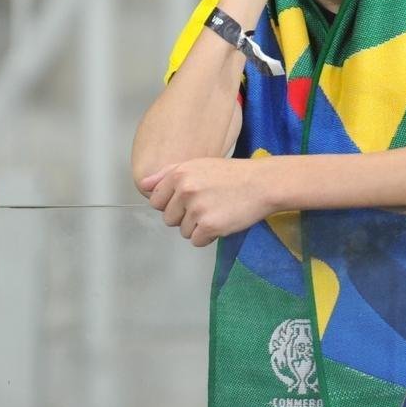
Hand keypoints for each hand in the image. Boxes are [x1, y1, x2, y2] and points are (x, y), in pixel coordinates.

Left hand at [140, 157, 274, 246]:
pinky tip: (221, 221)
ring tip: (216, 211)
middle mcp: (185, 190)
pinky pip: (197, 241)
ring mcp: (197, 208)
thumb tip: (143, 185)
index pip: (155, 201)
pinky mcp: (210, 226)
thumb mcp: (198, 165)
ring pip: (183, 231)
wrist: (262, 183)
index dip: (171, 203)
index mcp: (179, 174)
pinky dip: (208, 237)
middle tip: (206, 205)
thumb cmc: (231, 174)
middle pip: (169, 218)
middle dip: (185, 216)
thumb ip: (167, 173)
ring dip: (198, 227)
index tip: (188, 200)